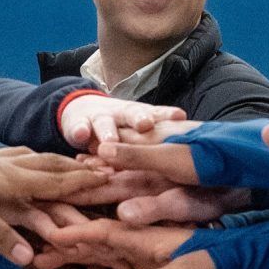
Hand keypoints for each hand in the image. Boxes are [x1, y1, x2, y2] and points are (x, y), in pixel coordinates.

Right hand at [34, 222, 216, 268]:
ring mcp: (148, 247)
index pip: (101, 233)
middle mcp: (143, 239)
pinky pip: (121, 258)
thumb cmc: (220, 265)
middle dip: (67, 245)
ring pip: (105, 249)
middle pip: (96, 239)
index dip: (74, 236)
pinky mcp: (156, 256)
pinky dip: (103, 264)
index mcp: (146, 239)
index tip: (48, 240)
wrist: (246, 261)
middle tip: (36, 255)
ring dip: (79, 255)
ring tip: (50, 261)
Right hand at [60, 94, 186, 151]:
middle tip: (145, 124)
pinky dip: (79, 131)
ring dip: (108, 131)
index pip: (157, 115)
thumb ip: (158, 143)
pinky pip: (78, 130)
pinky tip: (80, 135)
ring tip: (110, 140)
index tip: (179, 116)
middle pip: (133, 115)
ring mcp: (99, 120)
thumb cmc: (120, 130)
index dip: (167, 115)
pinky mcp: (79, 128)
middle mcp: (122, 115)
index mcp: (141, 117)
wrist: (81, 115)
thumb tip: (191, 153)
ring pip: (105, 124)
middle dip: (139, 119)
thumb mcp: (140, 137)